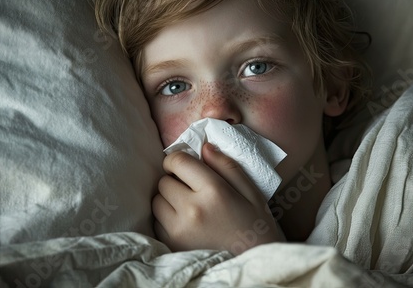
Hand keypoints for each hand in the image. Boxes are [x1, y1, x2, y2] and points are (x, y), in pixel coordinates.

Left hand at [152, 142, 283, 254]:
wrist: (254, 265)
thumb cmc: (256, 227)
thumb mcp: (251, 192)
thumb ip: (227, 166)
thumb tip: (204, 147)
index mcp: (214, 191)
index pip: (178, 161)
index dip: (178, 159)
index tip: (185, 165)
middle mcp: (192, 209)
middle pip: (164, 181)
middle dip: (175, 180)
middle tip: (192, 189)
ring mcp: (178, 230)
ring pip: (157, 201)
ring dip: (168, 200)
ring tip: (188, 207)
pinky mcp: (171, 246)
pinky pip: (156, 222)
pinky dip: (166, 219)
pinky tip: (186, 224)